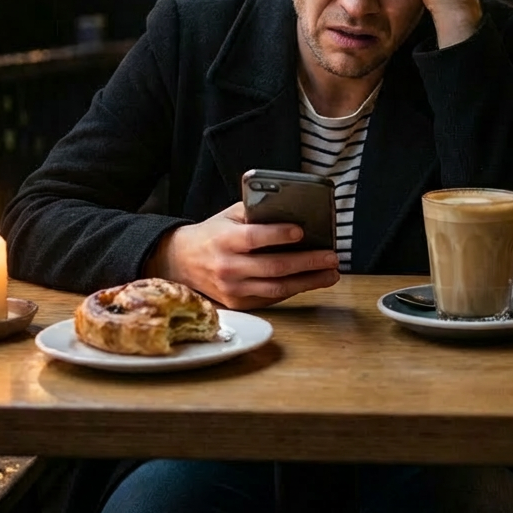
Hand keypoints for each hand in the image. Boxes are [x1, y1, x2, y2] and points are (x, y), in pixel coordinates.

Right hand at [144, 202, 339, 309]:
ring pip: (277, 288)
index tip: (301, 231)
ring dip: (308, 281)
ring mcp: (233, 289)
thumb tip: (291, 209)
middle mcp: (228, 267)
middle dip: (307, 262)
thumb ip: (256, 211)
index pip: (254, 238)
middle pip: (273, 267)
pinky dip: (294, 288)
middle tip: (331, 256)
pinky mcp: (238, 303)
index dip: (278, 235)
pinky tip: (311, 280)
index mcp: (224, 240)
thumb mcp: (228, 215)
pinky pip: (272, 297)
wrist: (181, 261)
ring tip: (330, 273)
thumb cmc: (212, 234)